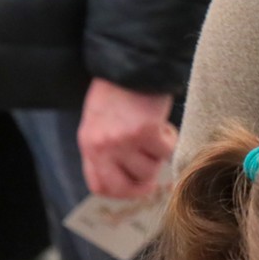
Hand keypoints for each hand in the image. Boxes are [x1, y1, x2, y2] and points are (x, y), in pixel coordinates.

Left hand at [77, 78, 176, 198]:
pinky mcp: (145, 132)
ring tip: (152, 132)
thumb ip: (108, 152)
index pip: (101, 186)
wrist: (129, 66)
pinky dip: (170, 139)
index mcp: (88, 145)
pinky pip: (166, 151)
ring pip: (150, 169)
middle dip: (144, 185)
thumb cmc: (116, 95)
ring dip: (157, 154)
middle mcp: (102, 146)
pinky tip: (161, 124)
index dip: (122, 193)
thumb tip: (129, 180)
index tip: (137, 187)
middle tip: (154, 175)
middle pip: (126, 186)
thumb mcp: (101, 126)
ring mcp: (123, 140)